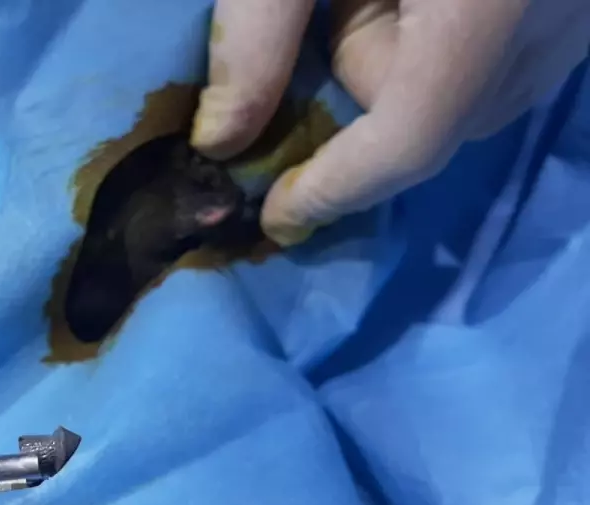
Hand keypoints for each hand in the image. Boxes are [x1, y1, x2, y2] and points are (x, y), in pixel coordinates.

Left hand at [191, 0, 589, 244]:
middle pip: (431, 121)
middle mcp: (559, 25)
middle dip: (365, 80)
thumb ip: (256, 34)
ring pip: (468, 101)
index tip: (278, 215)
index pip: (409, 140)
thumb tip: (219, 141)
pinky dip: (455, 46)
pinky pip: (505, 67)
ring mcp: (583, 22)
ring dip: (410, 62)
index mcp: (488, 9)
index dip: (335, 187)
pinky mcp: (584, 16)